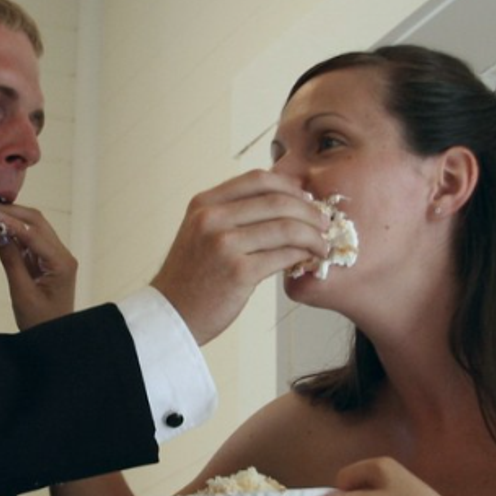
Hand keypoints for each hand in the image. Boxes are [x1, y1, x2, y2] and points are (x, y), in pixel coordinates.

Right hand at [0, 204, 76, 329]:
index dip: (9, 221)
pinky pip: (30, 239)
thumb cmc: (40, 322)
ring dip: (12, 219)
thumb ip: (11, 261)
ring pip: (34, 227)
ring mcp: (56, 256)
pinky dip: (14, 232)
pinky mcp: (47, 260)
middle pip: (36, 222)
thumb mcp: (22, 293)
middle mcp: (63, 255)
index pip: (33, 233)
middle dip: (11, 212)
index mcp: (61, 263)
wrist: (55, 337)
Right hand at [151, 170, 330, 344]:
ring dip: (313, 235)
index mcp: (204, 204)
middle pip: (277, 201)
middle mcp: (212, 219)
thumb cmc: (191, 277)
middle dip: (309, 211)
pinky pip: (284, 256)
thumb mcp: (200, 232)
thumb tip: (280, 201)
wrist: (170, 315)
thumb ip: (230, 214)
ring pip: (286, 228)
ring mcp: (224, 245)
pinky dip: (303, 255)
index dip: (289, 186)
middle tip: (325, 223)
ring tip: (322, 244)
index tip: (306, 198)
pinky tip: (309, 259)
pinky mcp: (238, 273)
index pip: (257, 179)